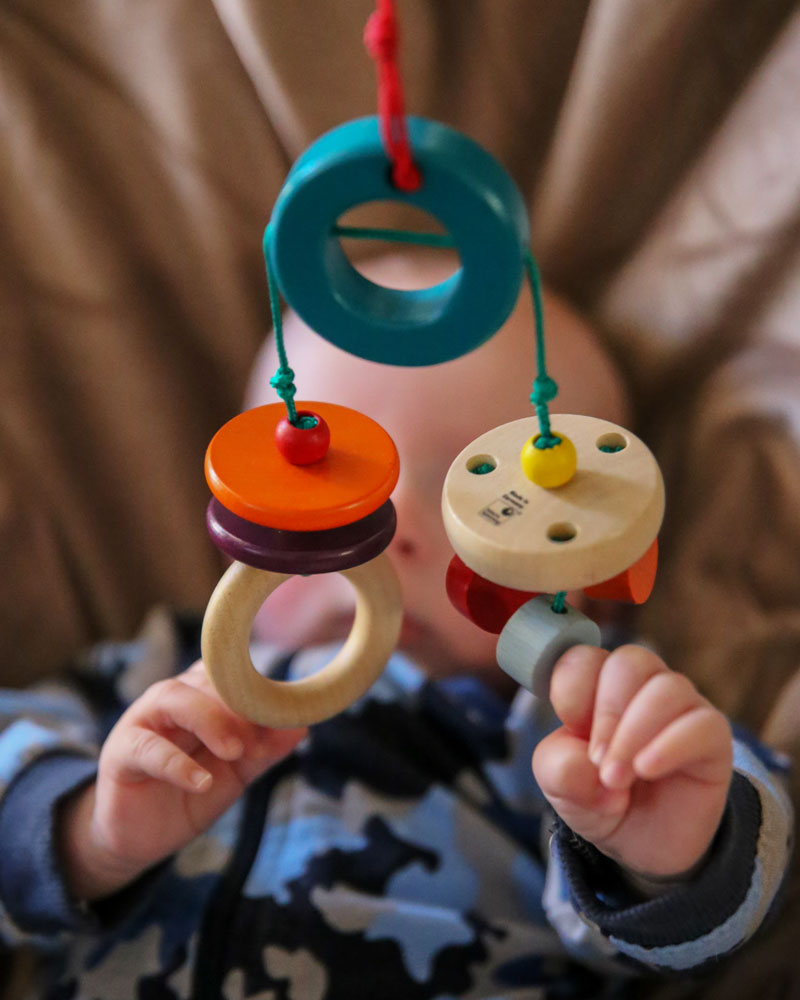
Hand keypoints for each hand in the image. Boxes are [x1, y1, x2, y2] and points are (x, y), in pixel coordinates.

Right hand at [60, 660, 305, 900]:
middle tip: (257, 742)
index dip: (256, 690)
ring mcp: (141, 722)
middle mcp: (170, 699)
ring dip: (209, 720)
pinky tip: (201, 782)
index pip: (229, 672)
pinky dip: (177, 764)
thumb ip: (263, 749)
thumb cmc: (190, 793)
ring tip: (235, 751)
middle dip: (237, 707)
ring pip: (171, 698)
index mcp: (199, 696)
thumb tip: (300, 726)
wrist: (141, 838)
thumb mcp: (235, 772)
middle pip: (204, 680)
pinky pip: (147, 749)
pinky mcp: (120, 754)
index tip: (282, 716)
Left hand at [532, 645, 732, 878]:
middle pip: (629, 662)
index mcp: (598, 685)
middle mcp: (641, 687)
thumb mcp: (563, 788)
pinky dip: (670, 746)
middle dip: (607, 713)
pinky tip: (647, 769)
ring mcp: (681, 708)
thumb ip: (558, 768)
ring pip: (666, 687)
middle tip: (598, 763)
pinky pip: (702, 724)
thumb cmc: (598, 798)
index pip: (585, 657)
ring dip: (634, 733)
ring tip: (616, 779)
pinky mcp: (712, 737)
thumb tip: (583, 762)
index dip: (573, 688)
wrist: (642, 847)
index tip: (571, 727)